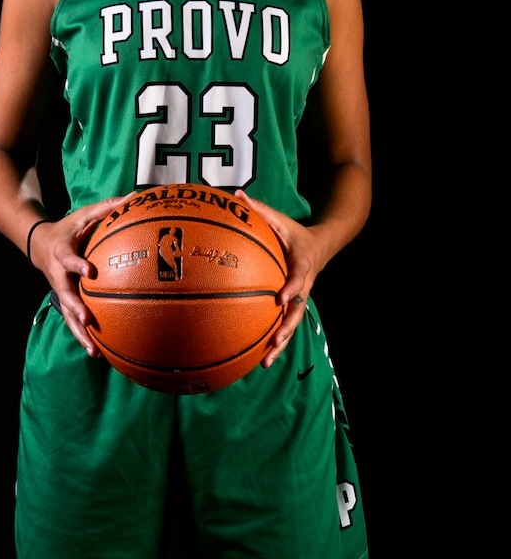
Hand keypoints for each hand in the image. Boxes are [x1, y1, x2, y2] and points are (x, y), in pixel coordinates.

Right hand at [28, 196, 125, 354]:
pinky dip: (83, 336)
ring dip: (79, 332)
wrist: (39, 244)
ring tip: (93, 349)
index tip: (89, 272)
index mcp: (62, 253)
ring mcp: (60, 291)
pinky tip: (97, 352)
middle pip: (64, 294)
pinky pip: (72, 321)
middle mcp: (58, 276)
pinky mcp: (64, 302)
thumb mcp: (83, 215)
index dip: (77, 265)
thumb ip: (106, 208)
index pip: (68, 259)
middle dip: (75, 308)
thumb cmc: (67, 229)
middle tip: (87, 318)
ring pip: (67, 315)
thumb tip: (133, 197)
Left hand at [234, 190, 320, 367]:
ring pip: (291, 325)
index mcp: (302, 264)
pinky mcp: (293, 307)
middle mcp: (304, 286)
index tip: (280, 299)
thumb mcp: (282, 219)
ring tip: (265, 362)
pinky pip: (284, 326)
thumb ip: (260, 210)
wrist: (321, 245)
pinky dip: (274, 343)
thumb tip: (236, 196)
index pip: (299, 278)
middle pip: (297, 311)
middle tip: (275, 340)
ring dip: (280, 344)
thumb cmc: (295, 232)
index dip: (292, 289)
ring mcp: (299, 299)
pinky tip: (259, 358)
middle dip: (286, 327)